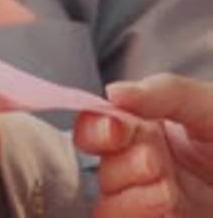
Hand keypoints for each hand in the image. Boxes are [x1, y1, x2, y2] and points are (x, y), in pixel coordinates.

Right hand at [74, 73, 212, 216]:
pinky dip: (140, 215)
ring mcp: (153, 206)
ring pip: (107, 208)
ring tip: (169, 189)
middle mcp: (143, 167)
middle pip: (98, 170)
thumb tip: (111, 92)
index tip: (117, 129)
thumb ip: (162, 93)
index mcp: (148, 128)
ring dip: (133, 198)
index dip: (96, 128)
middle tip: (159, 160)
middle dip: (124, 164)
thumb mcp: (208, 105)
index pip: (96, 128)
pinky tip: (169, 207)